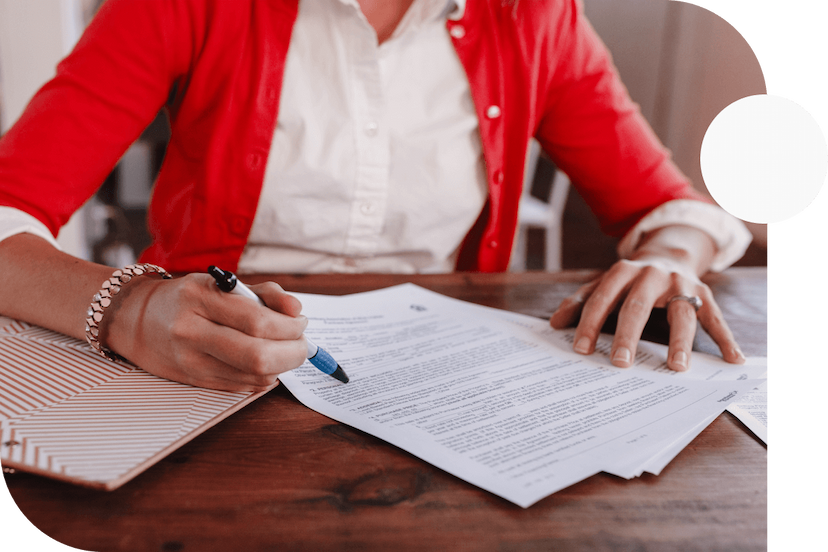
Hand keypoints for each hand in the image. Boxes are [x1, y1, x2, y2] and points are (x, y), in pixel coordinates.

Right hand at [102, 273, 308, 391]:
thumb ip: (264, 294)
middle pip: (258, 355)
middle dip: (293, 351)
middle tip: (301, 342)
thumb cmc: (186, 299)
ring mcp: (191, 361)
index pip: (258, 321)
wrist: (135, 320)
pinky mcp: (195, 380)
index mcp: (200, 298)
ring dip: (282, 365)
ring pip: (254, 375)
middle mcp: (192, 332)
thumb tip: (296, 309)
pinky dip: (265, 375)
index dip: (290, 326)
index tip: (300, 321)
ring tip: (285, 349)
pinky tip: (266, 362)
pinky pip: (243, 386)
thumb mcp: (221, 284)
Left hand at [549, 226, 745, 370]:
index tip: (581, 349)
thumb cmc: (630, 279)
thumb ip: (580, 301)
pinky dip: (726, 339)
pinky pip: (716, 318)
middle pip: (638, 306)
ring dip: (680, 341)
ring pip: (682, 313)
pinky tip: (733, 359)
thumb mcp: (603, 284)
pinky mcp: (704, 294)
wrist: (668, 253)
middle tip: (619, 362)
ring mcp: (680, 284)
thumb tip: (554, 324)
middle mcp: (652, 275)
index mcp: (623, 271)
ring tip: (676, 367)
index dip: (590, 322)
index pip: (603, 298)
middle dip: (628, 335)